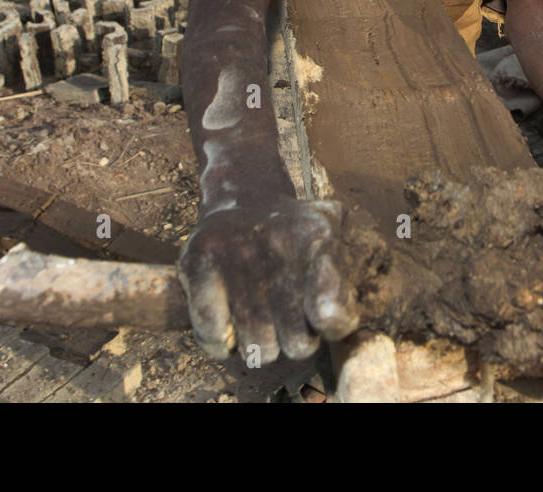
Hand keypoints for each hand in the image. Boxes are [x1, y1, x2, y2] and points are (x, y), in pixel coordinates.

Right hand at [180, 195, 358, 363]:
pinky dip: (221, 344)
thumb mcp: (332, 232)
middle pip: (296, 344)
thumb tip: (336, 317)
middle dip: (298, 342)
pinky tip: (229, 326)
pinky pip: (213, 336)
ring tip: (264, 322)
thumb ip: (346, 274)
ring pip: (256, 347)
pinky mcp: (196, 262)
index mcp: (317, 236)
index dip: (333, 328)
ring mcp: (233, 253)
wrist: (243, 195)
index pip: (331, 314)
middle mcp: (276, 242)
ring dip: (262, 346)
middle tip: (291, 322)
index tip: (325, 320)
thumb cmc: (295, 232)